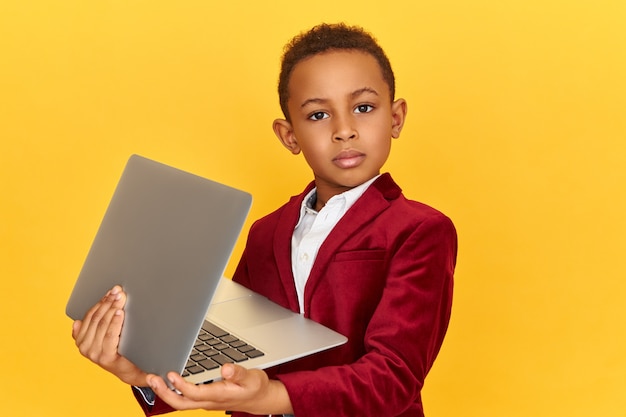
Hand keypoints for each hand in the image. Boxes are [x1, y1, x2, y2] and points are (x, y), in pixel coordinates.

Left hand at [72, 286, 147, 386]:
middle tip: (120, 294)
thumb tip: (157, 379)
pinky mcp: (81, 336)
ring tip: (115, 292)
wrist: (121, 369)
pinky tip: (105, 297)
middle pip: (101, 324)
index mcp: (106, 358)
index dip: (115, 322)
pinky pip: (87, 317)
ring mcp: (84, 344)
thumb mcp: (144, 374)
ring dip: (105, 302)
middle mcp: (91, 352)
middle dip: (111, 306)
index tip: (121, 310)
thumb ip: (151, 378)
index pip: (109, 337)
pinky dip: (96, 305)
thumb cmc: (135, 366)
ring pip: (93, 318)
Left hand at [146, 364, 292, 414]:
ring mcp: (206, 402)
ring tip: (153, 379)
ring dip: (165, 392)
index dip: (181, 385)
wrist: (260, 399)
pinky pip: (185, 399)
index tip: (170, 374)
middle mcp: (209, 401)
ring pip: (181, 402)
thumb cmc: (255, 387)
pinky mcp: (205, 399)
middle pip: (181, 403)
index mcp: (219, 395)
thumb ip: (238, 373)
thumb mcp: (252, 377)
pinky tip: (167, 382)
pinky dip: (173, 391)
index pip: (194, 393)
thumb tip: (226, 368)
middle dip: (164, 393)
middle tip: (151, 379)